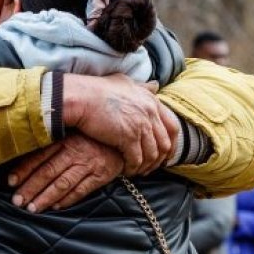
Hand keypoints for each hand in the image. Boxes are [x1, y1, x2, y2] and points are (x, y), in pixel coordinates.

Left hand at [8, 134, 123, 211]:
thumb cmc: (92, 140)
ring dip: (46, 197)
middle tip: (17, 201)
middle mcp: (75, 151)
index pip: (40, 156)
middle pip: (48, 172)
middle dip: (31, 188)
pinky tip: (56, 207)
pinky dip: (68, 200)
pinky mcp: (101, 175)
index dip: (24, 169)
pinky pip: (81, 190)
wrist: (123, 142)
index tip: (11, 182)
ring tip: (33, 209)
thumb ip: (53, 145)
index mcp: (65, 139)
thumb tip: (26, 160)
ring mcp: (88, 164)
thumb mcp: (72, 135)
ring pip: (62, 183)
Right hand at [62, 74, 178, 174]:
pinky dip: (133, 168)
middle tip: (150, 168)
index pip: (172, 127)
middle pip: (165, 143)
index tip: (165, 155)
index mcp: (151, 101)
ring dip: (145, 166)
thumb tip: (155, 86)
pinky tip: (126, 171)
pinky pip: (136, 160)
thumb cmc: (97, 89)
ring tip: (137, 171)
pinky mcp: (128, 137)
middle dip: (159, 159)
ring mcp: (141, 125)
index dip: (171, 144)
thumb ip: (142, 87)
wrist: (81, 97)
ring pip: (152, 155)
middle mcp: (150, 113)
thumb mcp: (125, 82)